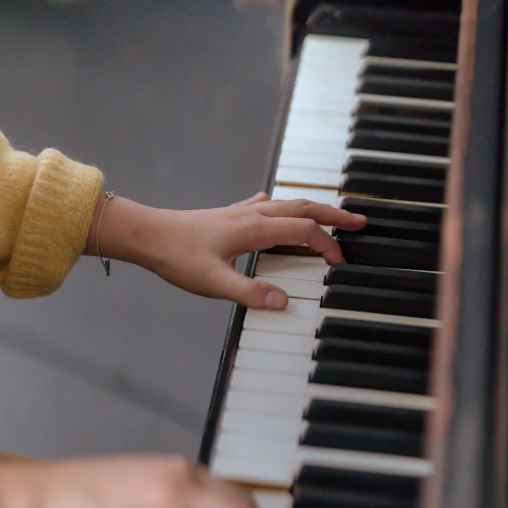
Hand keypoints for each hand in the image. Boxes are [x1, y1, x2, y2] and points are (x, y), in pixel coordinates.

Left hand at [86, 192, 365, 308]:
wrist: (148, 235)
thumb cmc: (177, 257)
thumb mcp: (215, 282)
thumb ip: (250, 293)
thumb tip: (283, 302)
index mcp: (255, 229)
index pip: (304, 231)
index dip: (327, 245)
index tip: (340, 262)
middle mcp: (252, 215)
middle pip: (303, 208)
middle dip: (334, 216)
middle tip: (359, 221)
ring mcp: (240, 213)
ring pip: (286, 205)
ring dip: (312, 209)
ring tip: (330, 215)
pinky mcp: (228, 216)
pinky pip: (263, 206)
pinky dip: (279, 207)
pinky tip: (272, 204)